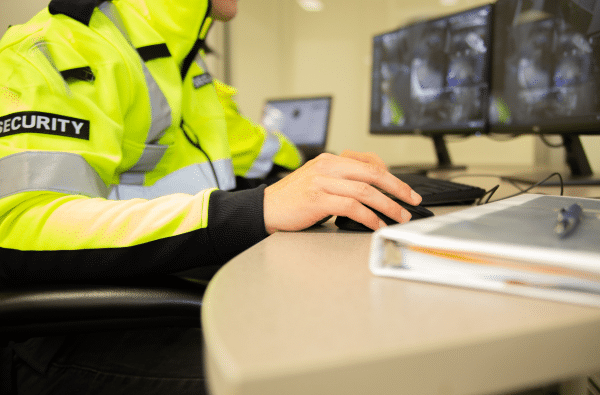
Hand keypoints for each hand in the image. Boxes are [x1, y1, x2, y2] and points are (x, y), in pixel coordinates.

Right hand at [263, 150, 421, 233]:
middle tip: (412, 201)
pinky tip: (377, 224)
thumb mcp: (319, 181)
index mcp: (330, 160)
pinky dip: (369, 217)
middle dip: (397, 188)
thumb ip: (342, 180)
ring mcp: (322, 182)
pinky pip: (351, 207)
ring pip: (365, 190)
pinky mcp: (317, 199)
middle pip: (372, 173)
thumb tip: (373, 191)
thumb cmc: (293, 199)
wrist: (266, 208)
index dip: (392, 176)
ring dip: (387, 205)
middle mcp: (327, 166)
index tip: (405, 190)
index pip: (370, 162)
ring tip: (399, 216)